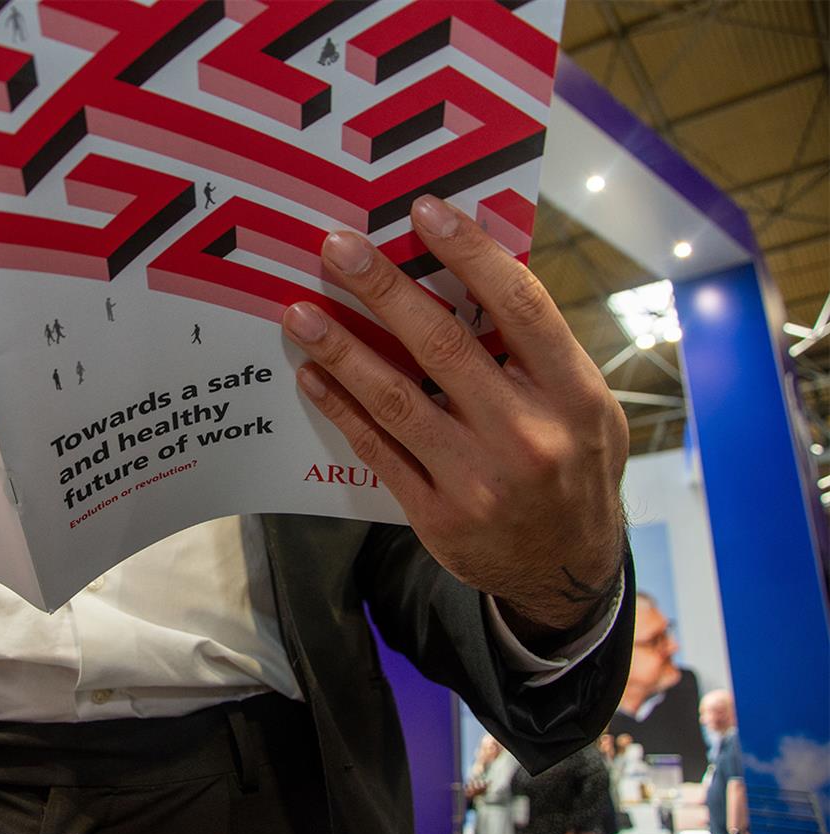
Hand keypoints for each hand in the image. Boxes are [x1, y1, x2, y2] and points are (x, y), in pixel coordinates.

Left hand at [282, 195, 626, 634]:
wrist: (566, 569)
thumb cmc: (575, 466)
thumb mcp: (585, 406)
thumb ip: (538, 352)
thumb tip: (469, 280)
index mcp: (573, 394)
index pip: (519, 306)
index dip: (470, 253)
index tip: (424, 212)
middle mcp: (527, 434)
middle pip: (443, 345)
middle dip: (383, 289)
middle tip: (336, 249)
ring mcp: (478, 478)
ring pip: (396, 400)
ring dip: (342, 350)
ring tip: (300, 313)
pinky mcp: (437, 513)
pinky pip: (377, 450)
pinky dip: (341, 409)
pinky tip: (312, 377)